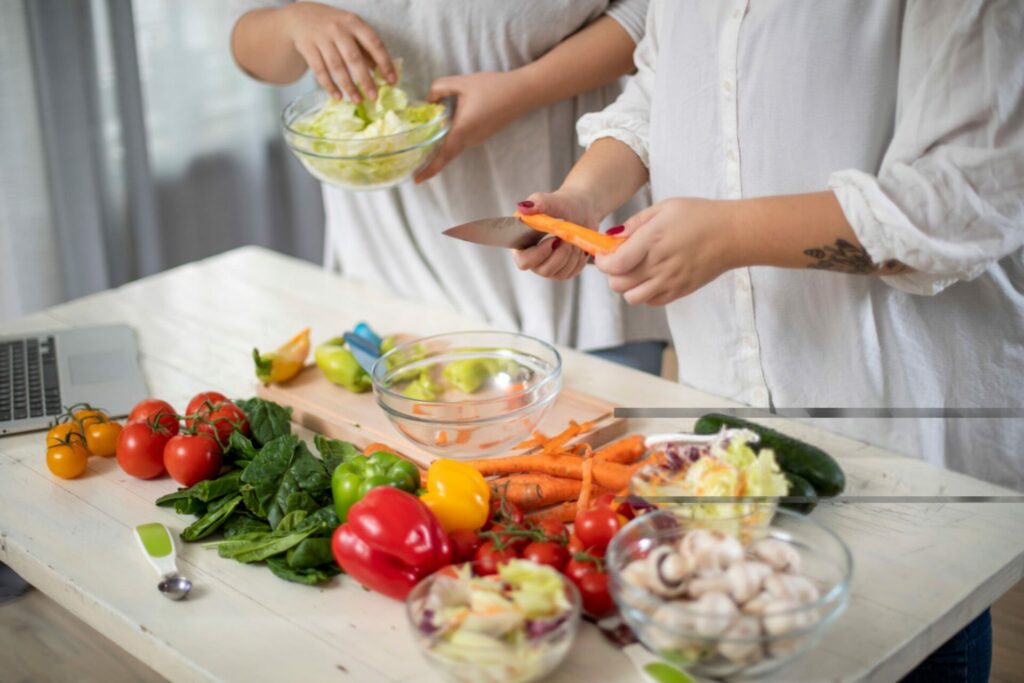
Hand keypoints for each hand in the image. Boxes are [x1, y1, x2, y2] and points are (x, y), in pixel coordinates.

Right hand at [284, 2, 394, 101]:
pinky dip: (329, 86)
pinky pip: (319, 70)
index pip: (373, 43)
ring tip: (357, 101)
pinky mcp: (307, 48)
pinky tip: (338, 97)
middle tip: (374, 97)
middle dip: (365, 80)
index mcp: (354, 22)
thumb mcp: (352, 31)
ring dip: (348, 86)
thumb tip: (383, 73)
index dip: (384, 63)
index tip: (392, 81)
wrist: (300, 18)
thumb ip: (366, 49)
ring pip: (336, 66)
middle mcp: (337, 29)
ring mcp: (321, 38)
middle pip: (353, 58)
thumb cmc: (334, 27)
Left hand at [414, 71, 527, 181]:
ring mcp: (477, 139)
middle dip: (429, 158)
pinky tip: (443, 125)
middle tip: (410, 157)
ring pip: (453, 145)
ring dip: (439, 145)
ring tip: (422, 138)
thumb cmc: (493, 87)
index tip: (415, 180)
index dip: (428, 170)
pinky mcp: (482, 134)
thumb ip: (439, 88)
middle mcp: (469, 140)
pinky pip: (461, 139)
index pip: (442, 156)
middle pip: (445, 153)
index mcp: (462, 130)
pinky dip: (450, 137)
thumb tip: (428, 100)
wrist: (522, 93)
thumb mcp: (461, 83)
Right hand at [512, 191, 607, 280]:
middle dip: (561, 254)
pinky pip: (572, 272)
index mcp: (523, 243)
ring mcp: (547, 267)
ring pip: (560, 274)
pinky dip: (579, 259)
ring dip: (572, 255)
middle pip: (544, 270)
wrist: (581, 210)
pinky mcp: (562, 271)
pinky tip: (577, 245)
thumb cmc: (564, 204)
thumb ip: (537, 202)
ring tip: (572, 238)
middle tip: (568, 237)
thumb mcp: (552, 201)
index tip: (555, 238)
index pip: (523, 261)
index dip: (539, 254)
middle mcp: (533, 259)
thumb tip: (523, 208)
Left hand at [594, 198, 740, 304]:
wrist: (733, 235)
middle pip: (618, 284)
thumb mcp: (665, 208)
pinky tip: (651, 277)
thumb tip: (612, 236)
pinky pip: (651, 302)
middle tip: (619, 260)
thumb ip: (636, 223)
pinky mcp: (680, 292)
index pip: (614, 264)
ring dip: (627, 286)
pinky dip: (645, 294)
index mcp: (653, 241)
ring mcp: (670, 282)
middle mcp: (659, 265)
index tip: (603, 254)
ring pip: (632, 298)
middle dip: (612, 273)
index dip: (602, 262)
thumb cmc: (700, 216)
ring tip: (635, 271)